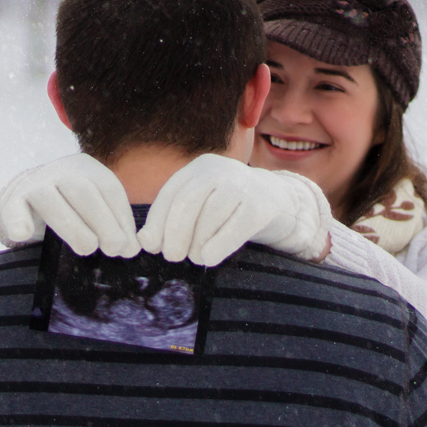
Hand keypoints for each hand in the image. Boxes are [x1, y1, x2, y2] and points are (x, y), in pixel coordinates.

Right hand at [0, 153, 139, 256]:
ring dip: (72, 227)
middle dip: (103, 222)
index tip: (129, 247)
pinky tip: (22, 235)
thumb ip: (113, 225)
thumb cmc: (68, 208)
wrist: (22, 198)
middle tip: (114, 249)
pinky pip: (13, 211)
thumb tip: (131, 249)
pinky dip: (17, 222)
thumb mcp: (94, 208)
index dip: (122, 219)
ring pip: (51, 201)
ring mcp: (34, 184)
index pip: (109, 189)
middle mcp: (60, 171)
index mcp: (86, 169)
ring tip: (87, 249)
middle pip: (83, 192)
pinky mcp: (11, 201)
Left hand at [138, 154, 331, 266]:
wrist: (283, 203)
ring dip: (196, 242)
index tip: (151, 246)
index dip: (156, 222)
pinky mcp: (263, 205)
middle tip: (173, 257)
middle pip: (188, 201)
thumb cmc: (232, 211)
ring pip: (210, 214)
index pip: (171, 193)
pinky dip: (218, 245)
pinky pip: (236, 226)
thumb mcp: (202, 208)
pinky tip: (209, 259)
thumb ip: (174, 220)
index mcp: (200, 168)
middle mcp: (221, 170)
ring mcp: (244, 184)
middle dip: (175, 233)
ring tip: (195, 257)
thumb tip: (144, 242)